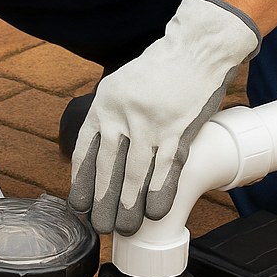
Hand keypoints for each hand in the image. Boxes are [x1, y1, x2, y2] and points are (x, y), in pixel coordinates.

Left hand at [69, 0, 259, 233]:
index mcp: (104, 104)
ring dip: (129, 205)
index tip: (79, 204)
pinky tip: (155, 210)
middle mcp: (122, 114)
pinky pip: (165, 168)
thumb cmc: (161, 70)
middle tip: (100, 227)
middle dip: (103, 202)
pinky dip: (159, 192)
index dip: (82, 182)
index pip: (86, 150)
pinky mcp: (177, 129)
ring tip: (126, 227)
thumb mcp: (122, 86)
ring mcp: (150, 122)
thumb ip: (112, 116)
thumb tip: (103, 153)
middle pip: (108, 167)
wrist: (197, 49)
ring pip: (134, 173)